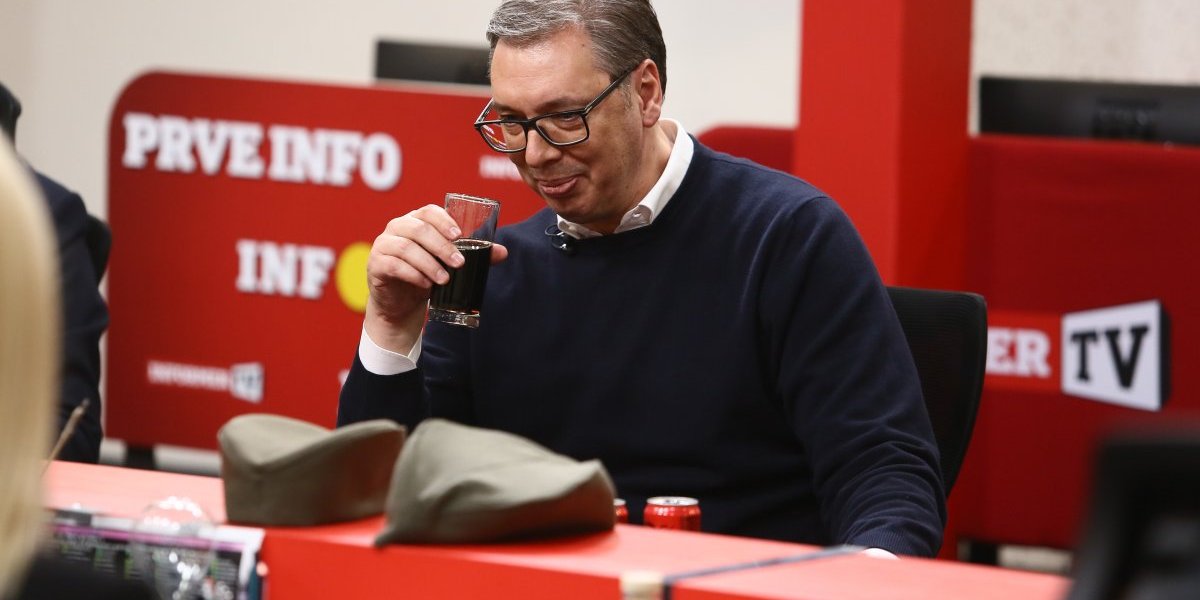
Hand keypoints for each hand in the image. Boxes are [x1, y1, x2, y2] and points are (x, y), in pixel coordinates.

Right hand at [364, 204, 507, 352]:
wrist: (401, 305)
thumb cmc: (426, 276)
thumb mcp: (450, 265)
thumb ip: (475, 256)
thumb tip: (503, 252)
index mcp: (415, 221)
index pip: (428, 211)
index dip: (443, 220)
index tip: (459, 235)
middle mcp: (397, 228)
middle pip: (418, 228)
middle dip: (441, 246)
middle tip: (460, 263)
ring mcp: (384, 245)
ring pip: (405, 247)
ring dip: (429, 263)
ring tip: (445, 279)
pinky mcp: (376, 265)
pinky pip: (393, 265)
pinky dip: (412, 274)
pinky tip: (426, 284)